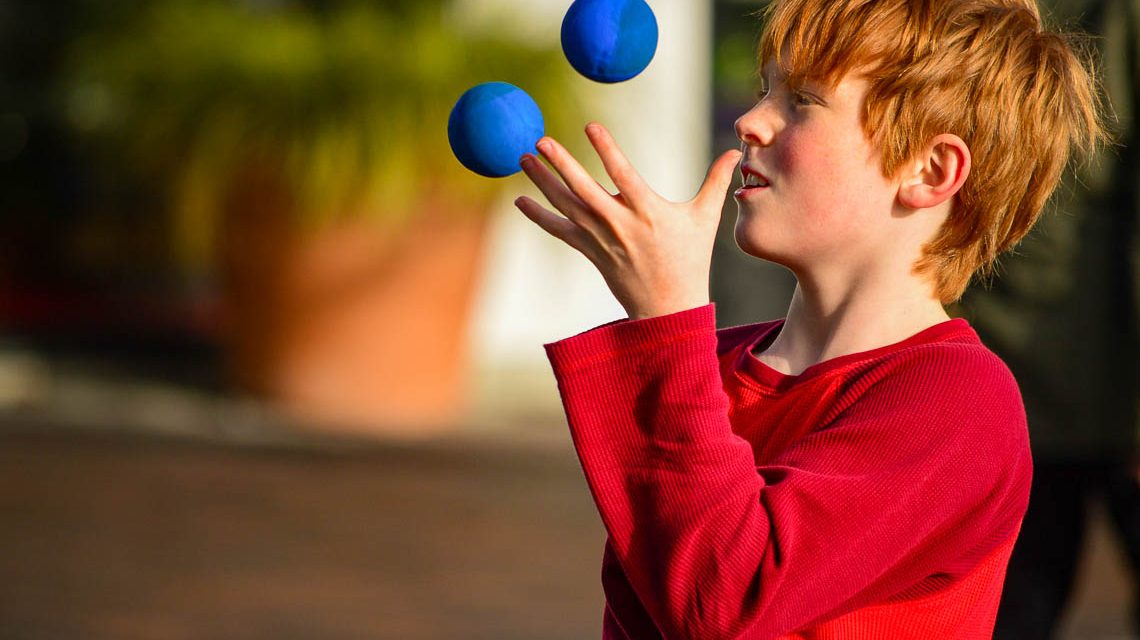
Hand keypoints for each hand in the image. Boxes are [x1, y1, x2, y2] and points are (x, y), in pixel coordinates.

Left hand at [515, 123, 741, 319]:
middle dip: (560, 164)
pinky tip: (520, 200)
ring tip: (523, 158)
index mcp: (648, 212)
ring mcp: (602, 239)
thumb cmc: (690, 260)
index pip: (623, 173)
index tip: (591, 125)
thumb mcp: (705, 219)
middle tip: (541, 140)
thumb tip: (734, 153)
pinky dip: (539, 216)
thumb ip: (715, 182)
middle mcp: (620, 224)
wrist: (668, 307)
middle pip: (584, 189)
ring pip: (566, 206)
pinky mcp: (590, 251)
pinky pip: (560, 231)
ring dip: (543, 182)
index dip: (606, 148)